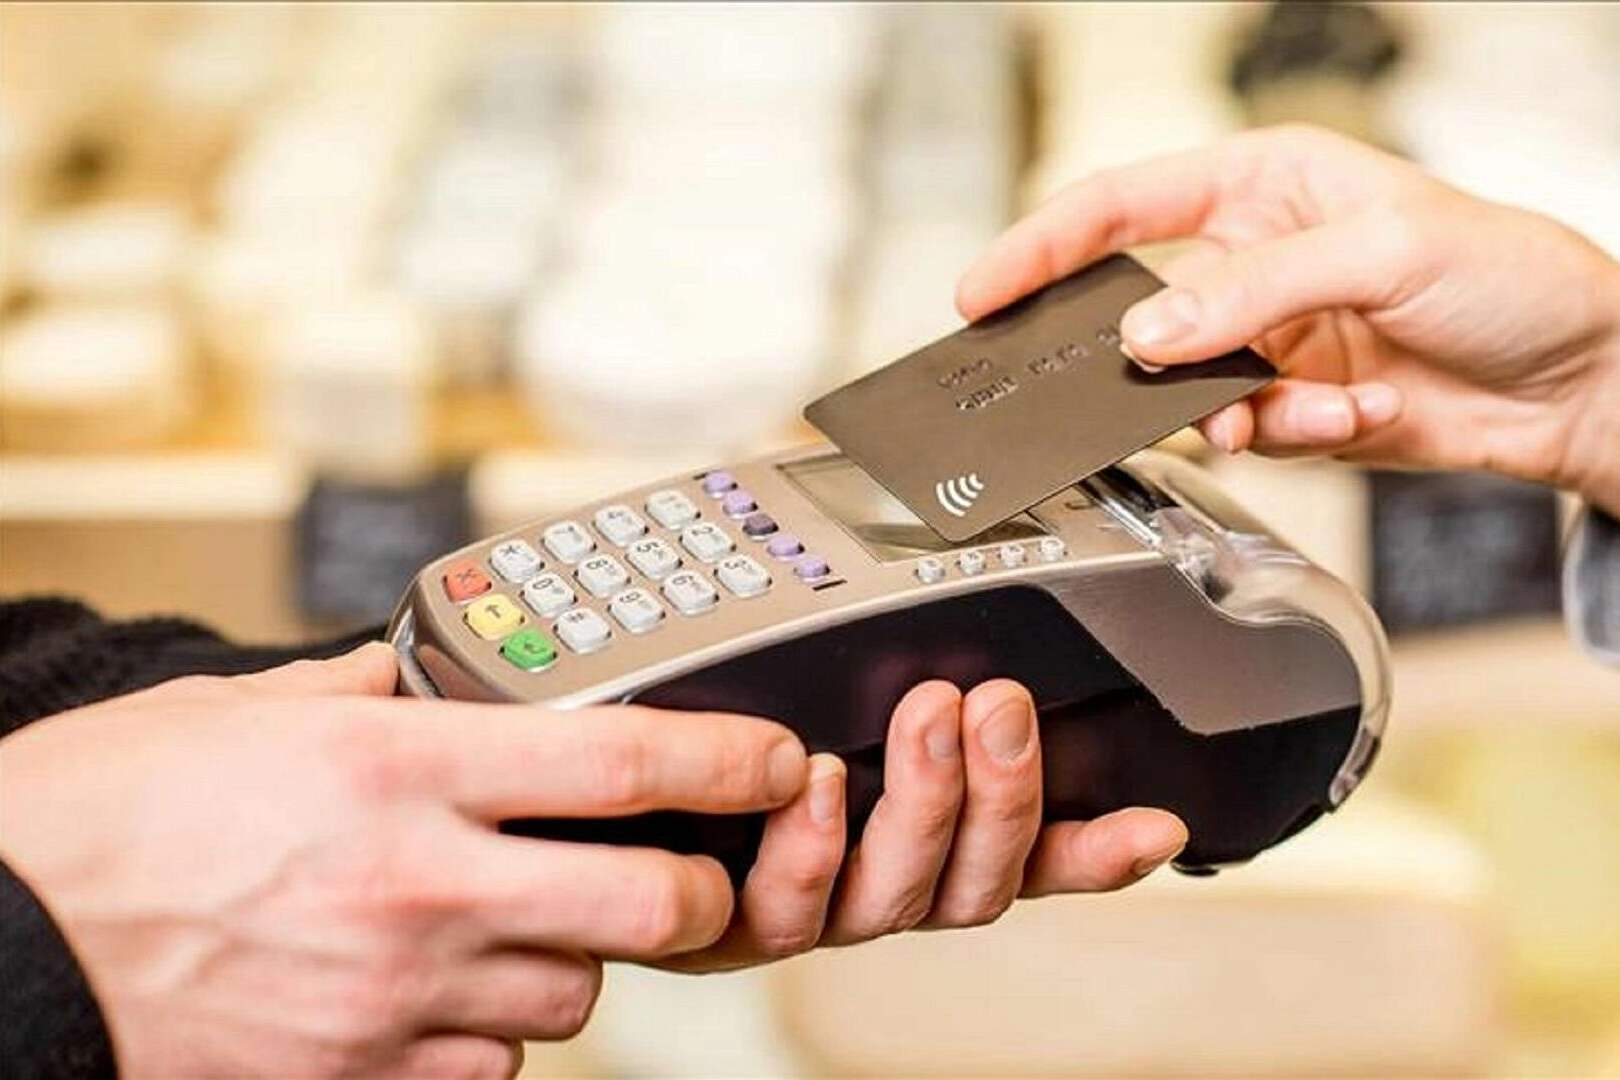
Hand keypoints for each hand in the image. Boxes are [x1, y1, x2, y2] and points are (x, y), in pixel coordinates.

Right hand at [0, 644, 806, 1078]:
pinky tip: (441, 987)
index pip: (620, 757)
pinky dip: (492, 1026)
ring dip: (576, 958)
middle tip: (690, 869)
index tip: (778, 756)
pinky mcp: (366, 1075)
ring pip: (576, 994)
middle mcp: (421, 882)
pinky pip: (491, 1061)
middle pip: (649, 903)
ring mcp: (398, 993)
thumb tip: (424, 681)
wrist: (5, 940)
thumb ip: (361, 694)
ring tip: (517, 921)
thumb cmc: (106, 814)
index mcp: (398, 768)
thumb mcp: (243, 710)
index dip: (728, 757)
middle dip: (699, 890)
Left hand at [661, 679, 1187, 971]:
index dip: (1091, 853)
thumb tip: (994, 642)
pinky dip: (813, 846)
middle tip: (997, 704)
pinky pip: (783, 908)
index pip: (1021, 862)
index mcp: (910, 849)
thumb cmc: (719, 734)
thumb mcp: (834, 695)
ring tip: (926, 715)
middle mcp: (867, 889)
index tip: (1153, 823)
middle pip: (969, 887)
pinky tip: (819, 782)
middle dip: (999, 793)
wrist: (589, 797)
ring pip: (892, 899)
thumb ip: (912, 692)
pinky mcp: (721, 924)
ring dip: (924, 805)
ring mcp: (799, 913)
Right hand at [958, 124, 1619, 514]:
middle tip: (1147, 386)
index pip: (1121, 206)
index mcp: (1262, 185)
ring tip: (1311, 403)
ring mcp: (1268, 341)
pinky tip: (1358, 411)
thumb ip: (1256, 289)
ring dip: (1242, 408)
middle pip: (1141, 312)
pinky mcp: (1291, 408)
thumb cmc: (1512, 275)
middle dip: (1144, 359)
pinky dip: (1297, 433)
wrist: (1584, 382)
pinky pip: (1249, 434)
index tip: (984, 293)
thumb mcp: (1384, 248)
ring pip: (1189, 390)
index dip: (1042, 247)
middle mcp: (1253, 262)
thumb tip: (1150, 337)